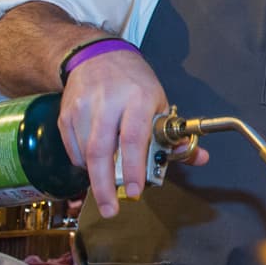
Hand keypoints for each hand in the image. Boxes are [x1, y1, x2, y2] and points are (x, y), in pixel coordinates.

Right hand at [57, 47, 207, 216]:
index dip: (133, 168)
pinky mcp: (65, 114)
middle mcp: (108, 102)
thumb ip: (176, 137)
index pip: (133, 139)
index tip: (136, 190)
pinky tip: (94, 163)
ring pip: (85, 153)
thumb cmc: (134, 82)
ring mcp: (83, 108)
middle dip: (105, 186)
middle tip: (111, 209)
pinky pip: (73, 150)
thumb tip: (200, 158)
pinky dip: (83, 163)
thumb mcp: (161, 103)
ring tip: (107, 185)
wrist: (97, 55)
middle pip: (101, 151)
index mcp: (138, 99)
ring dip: (97, 175)